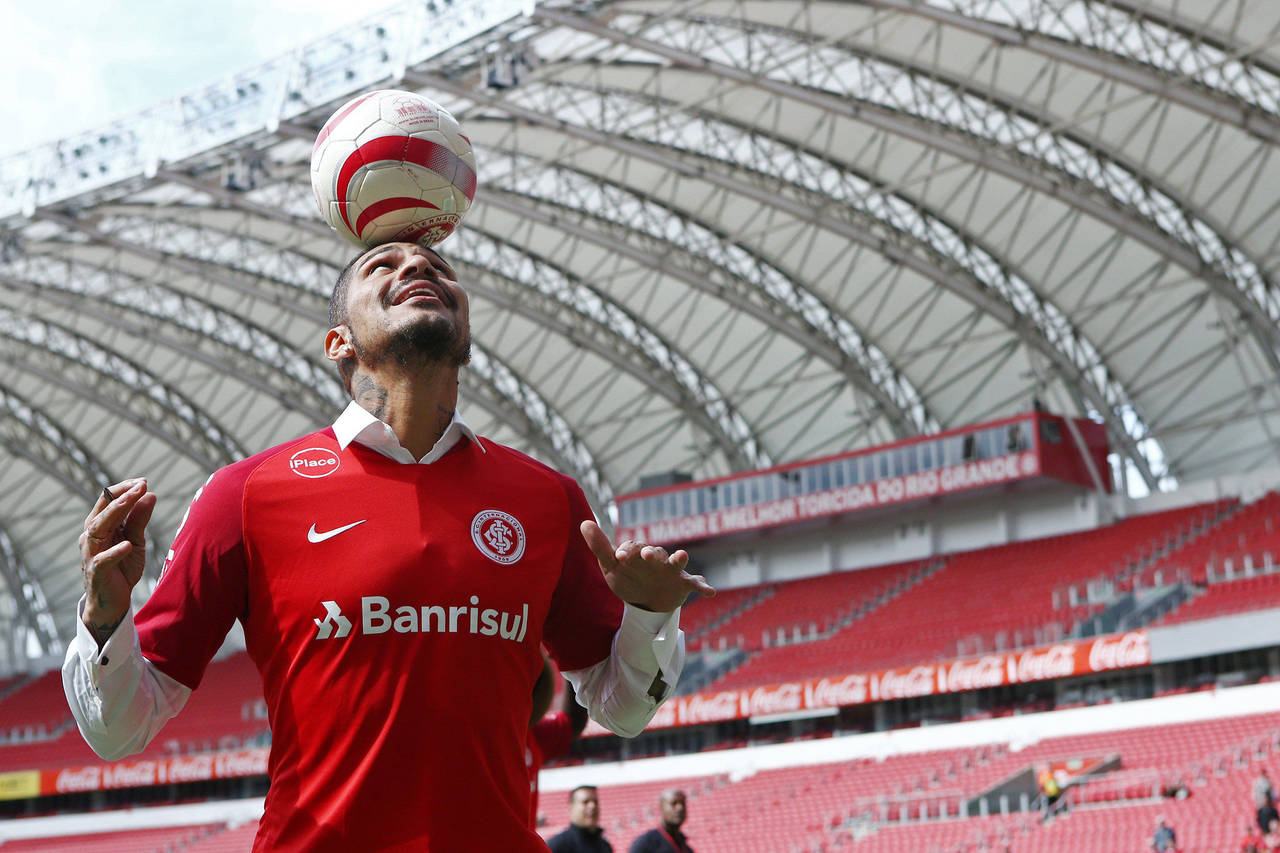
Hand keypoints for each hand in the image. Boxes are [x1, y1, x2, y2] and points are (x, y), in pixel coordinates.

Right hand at [79, 478, 155, 644]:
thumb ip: (140, 521)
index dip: (123, 489)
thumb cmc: (122, 568)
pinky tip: (127, 544)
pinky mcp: (96, 572)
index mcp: (100, 527)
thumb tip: (150, 495)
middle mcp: (91, 537)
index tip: (143, 480)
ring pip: (97, 529)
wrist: (114, 601)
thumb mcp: (136, 541)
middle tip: (141, 484)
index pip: (106, 501)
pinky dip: (114, 552)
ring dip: (115, 513)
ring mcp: (91, 554)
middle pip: (102, 511)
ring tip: (133, 501)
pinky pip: (102, 560)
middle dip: (121, 496)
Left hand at [580, 520, 714, 612]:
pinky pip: (696, 583)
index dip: (626, 550)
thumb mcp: (611, 567)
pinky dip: (703, 586)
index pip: (632, 547)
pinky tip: (710, 591)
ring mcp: (672, 571)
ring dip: (678, 559)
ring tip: (681, 557)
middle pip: (655, 552)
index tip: (619, 556)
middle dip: (651, 553)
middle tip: (647, 555)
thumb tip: (584, 522)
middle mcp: (656, 558)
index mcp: (637, 553)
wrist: (648, 600)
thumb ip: (600, 547)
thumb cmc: (628, 578)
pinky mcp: (684, 584)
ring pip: (677, 562)